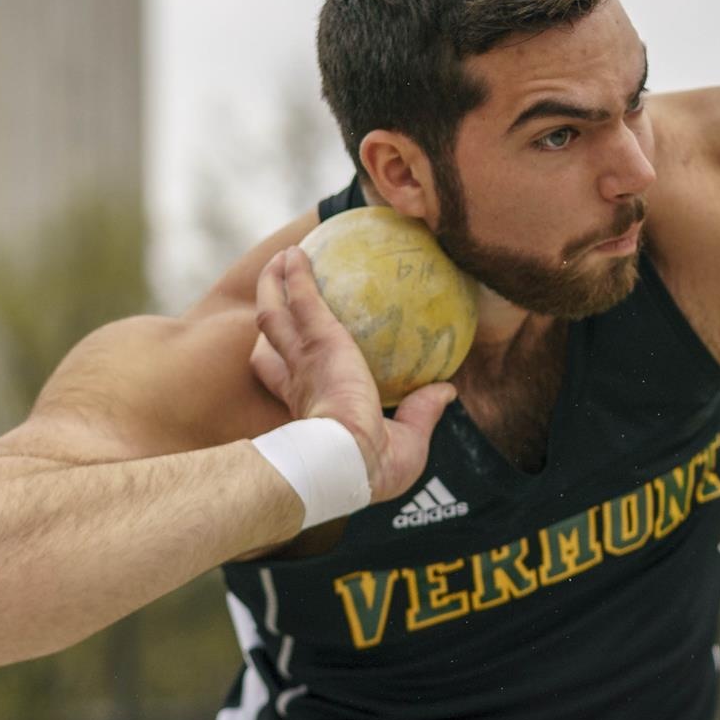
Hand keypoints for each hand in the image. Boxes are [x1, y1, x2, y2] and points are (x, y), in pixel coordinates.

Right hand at [250, 247, 456, 501]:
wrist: (349, 461)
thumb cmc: (374, 465)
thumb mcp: (409, 441)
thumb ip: (423, 412)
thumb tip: (447, 391)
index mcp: (311, 406)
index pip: (286, 378)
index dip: (281, 363)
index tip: (286, 350)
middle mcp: (299, 379)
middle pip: (275, 337)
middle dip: (272, 311)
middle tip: (277, 290)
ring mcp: (304, 358)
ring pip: (276, 312)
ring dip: (274, 283)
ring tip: (283, 259)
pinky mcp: (319, 339)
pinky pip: (305, 298)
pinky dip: (299, 274)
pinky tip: (298, 253)